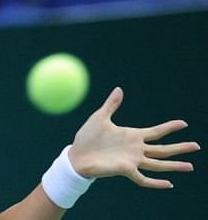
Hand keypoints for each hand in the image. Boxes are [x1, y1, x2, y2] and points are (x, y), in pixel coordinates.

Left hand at [68, 87, 200, 188]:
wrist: (76, 155)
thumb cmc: (87, 137)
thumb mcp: (100, 117)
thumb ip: (112, 104)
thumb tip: (119, 88)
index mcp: (131, 135)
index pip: (156, 132)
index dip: (169, 127)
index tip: (183, 123)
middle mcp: (135, 149)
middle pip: (163, 149)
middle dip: (179, 147)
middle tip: (197, 146)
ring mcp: (132, 160)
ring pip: (158, 164)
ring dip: (174, 165)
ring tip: (191, 166)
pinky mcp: (125, 170)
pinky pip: (143, 178)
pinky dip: (155, 182)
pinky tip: (169, 184)